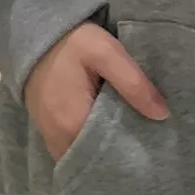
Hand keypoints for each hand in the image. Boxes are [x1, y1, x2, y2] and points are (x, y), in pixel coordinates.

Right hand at [23, 23, 167, 162]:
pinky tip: (110, 133)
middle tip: (148, 145)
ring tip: (132, 140)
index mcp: (74, 125)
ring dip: (107, 153)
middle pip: (98, 161)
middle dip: (122, 156)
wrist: (33, 33)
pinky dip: (92, 147)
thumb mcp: (106, 52)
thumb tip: (161, 115)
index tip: (154, 149)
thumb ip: (133, 83)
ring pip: (86, 158)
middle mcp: (59, 140)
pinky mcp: (49, 132)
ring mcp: (51, 138)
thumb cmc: (71, 42)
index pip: (111, 156)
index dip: (134, 155)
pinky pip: (75, 151)